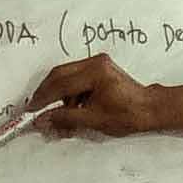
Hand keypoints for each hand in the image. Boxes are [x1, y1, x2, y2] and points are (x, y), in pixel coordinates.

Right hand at [26, 52, 154, 138]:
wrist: (151, 110)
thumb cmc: (130, 115)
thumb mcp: (94, 120)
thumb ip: (65, 118)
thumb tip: (42, 120)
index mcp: (95, 72)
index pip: (60, 84)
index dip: (43, 98)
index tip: (31, 109)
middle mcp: (94, 62)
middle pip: (59, 75)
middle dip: (46, 94)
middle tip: (36, 109)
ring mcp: (97, 64)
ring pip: (66, 77)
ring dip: (60, 97)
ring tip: (60, 117)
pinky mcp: (99, 69)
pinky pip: (76, 79)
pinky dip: (70, 94)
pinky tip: (72, 109)